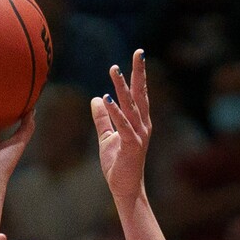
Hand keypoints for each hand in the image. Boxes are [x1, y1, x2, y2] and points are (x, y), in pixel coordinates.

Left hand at [91, 49, 149, 201]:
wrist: (125, 187)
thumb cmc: (119, 163)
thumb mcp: (107, 137)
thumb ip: (102, 118)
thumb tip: (96, 98)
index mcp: (139, 122)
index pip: (139, 94)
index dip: (138, 75)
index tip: (139, 55)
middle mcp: (142, 125)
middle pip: (140, 94)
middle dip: (139, 73)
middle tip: (139, 52)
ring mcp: (138, 135)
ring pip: (130, 107)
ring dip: (122, 88)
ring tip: (115, 70)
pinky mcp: (131, 146)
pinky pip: (122, 126)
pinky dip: (115, 113)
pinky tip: (107, 99)